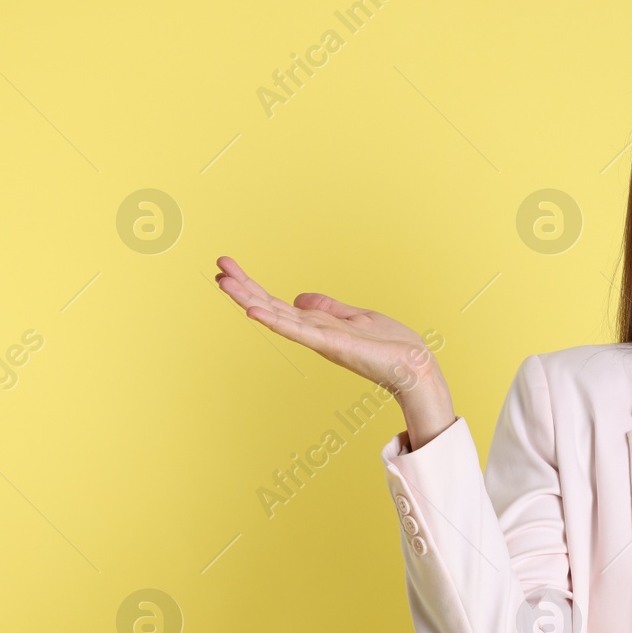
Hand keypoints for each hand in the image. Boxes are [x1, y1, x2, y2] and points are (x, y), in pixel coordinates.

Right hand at [214, 256, 453, 438]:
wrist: (414, 366)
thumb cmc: (390, 345)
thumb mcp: (356, 317)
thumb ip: (328, 308)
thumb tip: (301, 298)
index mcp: (317, 324)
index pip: (277, 303)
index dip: (253, 287)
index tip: (229, 269)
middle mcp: (313, 331)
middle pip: (270, 307)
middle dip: (244, 288)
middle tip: (218, 266)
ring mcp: (319, 339)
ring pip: (277, 316)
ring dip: (250, 300)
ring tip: (225, 283)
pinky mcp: (331, 345)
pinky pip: (298, 331)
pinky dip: (276, 321)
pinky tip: (254, 311)